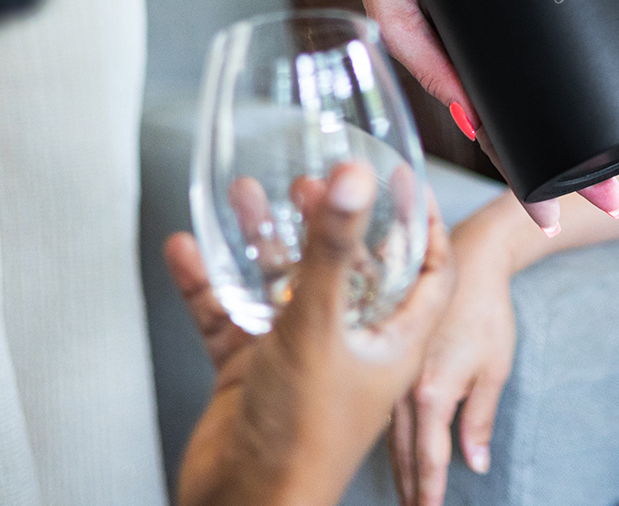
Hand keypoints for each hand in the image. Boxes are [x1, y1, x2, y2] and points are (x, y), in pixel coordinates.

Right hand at [165, 165, 454, 505]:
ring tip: (247, 195)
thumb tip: (354, 180)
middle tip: (311, 182)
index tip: (406, 182)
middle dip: (331, 222)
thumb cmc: (301, 439)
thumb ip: (331, 251)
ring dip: (266, 241)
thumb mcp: (319, 330)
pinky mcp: (254, 370)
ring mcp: (300, 356)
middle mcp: (350, 343)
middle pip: (350, 268)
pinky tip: (189, 250)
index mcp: (392, 339)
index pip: (429, 271)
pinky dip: (211, 282)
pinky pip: (233, 313)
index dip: (424, 224)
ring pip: (286, 285)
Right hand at [345, 0, 618, 234]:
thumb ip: (431, 68)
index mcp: (462, 83)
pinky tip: (607, 95)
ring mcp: (502, 48)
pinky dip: (575, 81)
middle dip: (579, 170)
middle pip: (540, 134)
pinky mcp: (513, 13)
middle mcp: (487, 72)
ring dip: (587, 135)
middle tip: (616, 202)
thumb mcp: (400, 25)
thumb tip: (473, 123)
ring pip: (550, 103)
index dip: (531, 185)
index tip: (554, 221)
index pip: (504, 147)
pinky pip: (547, 56)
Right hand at [388, 214, 518, 505]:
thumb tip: (475, 464)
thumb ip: (480, 418)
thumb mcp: (494, 367)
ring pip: (390, 432)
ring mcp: (393, 372)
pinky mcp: (391, 357)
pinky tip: (392, 445)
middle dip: (408, 487)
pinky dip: (390, 433)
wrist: (467, 258)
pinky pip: (385, 406)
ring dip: (397, 464)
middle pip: (403, 452)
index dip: (429, 492)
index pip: (428, 458)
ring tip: (403, 493)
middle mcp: (404, 387)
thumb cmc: (487, 311)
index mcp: (432, 392)